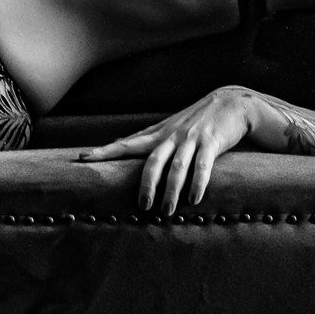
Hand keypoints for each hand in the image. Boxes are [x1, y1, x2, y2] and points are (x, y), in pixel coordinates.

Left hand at [71, 88, 259, 215]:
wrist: (231, 102)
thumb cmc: (197, 119)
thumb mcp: (171, 125)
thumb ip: (150, 137)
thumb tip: (122, 144)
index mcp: (160, 133)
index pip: (127, 143)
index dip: (105, 151)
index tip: (83, 157)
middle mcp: (172, 136)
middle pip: (152, 161)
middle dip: (145, 184)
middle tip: (142, 206)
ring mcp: (192, 139)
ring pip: (177, 166)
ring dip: (170, 190)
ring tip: (165, 211)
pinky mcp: (212, 143)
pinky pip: (203, 166)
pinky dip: (197, 183)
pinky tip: (194, 199)